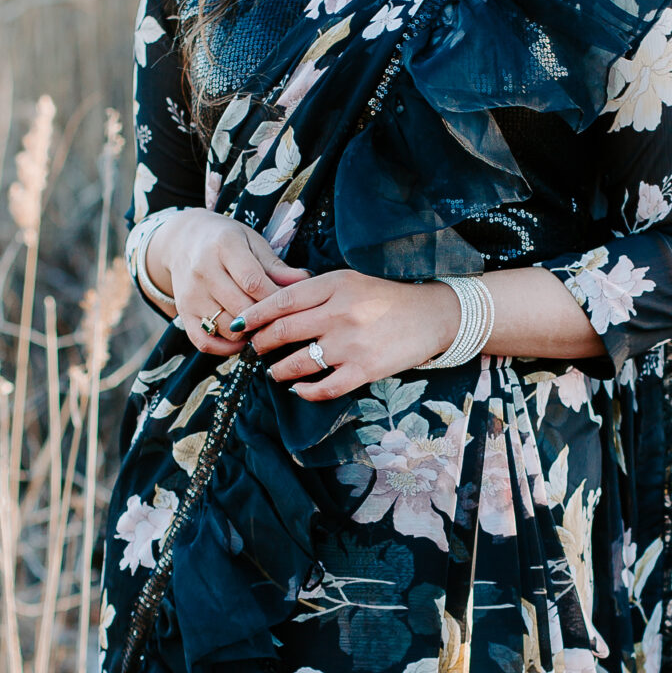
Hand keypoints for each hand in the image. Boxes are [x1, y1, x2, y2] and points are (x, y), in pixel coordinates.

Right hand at [147, 210, 303, 355]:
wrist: (182, 240)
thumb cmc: (227, 241)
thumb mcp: (253, 242)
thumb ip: (276, 266)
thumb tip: (305, 281)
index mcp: (224, 246)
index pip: (253, 282)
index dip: (276, 299)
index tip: (291, 305)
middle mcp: (203, 270)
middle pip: (241, 307)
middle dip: (265, 318)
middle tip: (280, 320)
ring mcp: (190, 294)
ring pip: (226, 327)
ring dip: (249, 334)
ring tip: (262, 328)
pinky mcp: (183, 312)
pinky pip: (204, 341)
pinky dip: (225, 348)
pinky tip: (241, 341)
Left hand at [235, 270, 460, 399]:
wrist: (432, 315)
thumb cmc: (387, 297)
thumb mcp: (351, 280)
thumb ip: (316, 291)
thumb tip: (274, 303)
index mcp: (335, 285)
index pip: (281, 300)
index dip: (254, 314)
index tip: (239, 324)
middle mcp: (340, 313)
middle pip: (282, 332)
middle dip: (261, 344)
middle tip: (255, 349)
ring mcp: (351, 343)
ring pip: (296, 363)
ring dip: (277, 370)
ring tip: (274, 371)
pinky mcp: (365, 369)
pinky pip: (323, 388)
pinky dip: (304, 392)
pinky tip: (298, 389)